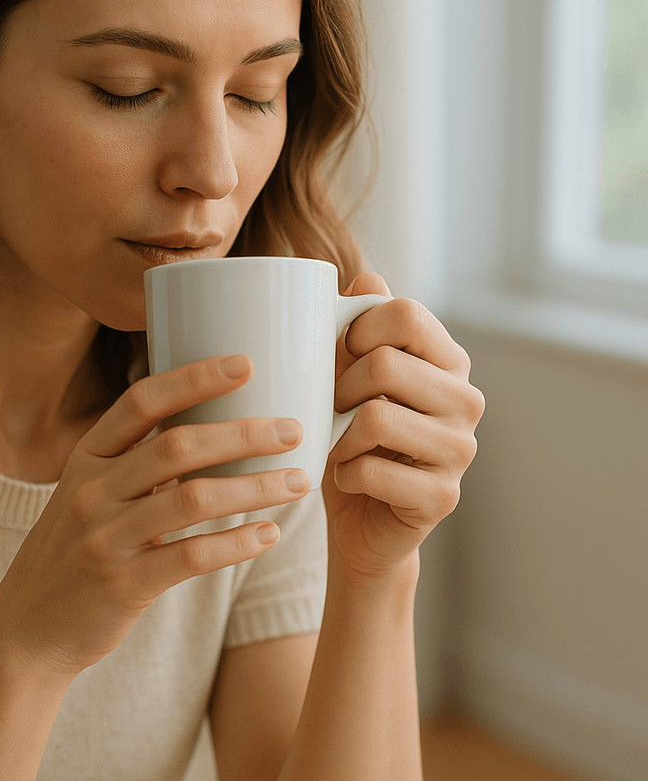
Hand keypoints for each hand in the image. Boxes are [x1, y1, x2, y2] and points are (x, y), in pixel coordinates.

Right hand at [0, 355, 308, 679]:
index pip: (141, 402)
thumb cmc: (77, 548)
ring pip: (193, 499)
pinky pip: (191, 556)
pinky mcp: (123, 583)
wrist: (29, 625)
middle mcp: (92, 489)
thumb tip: (212, 429)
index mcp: (87, 457)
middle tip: (291, 429)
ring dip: (254, 487)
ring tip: (298, 482)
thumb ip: (138, 464)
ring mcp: (105, 537)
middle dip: (242, 433)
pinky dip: (236, 543)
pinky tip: (269, 534)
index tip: (243, 363)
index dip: (193, 378)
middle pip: (176, 445)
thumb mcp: (92, 493)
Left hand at [324, 273, 483, 581]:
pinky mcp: (443, 496)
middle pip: (385, 363)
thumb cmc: (352, 438)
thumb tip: (367, 277)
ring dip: (338, 435)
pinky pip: (371, 469)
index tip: (341, 354)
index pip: (407, 313)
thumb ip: (360, 326)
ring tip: (338, 445)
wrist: (361, 520)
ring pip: (376, 417)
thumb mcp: (348, 376)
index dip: (357, 329)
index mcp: (447, 361)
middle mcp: (466, 400)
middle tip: (332, 410)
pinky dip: (344, 473)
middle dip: (338, 388)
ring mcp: (461, 450)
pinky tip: (350, 478)